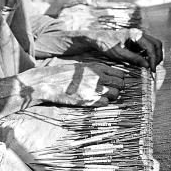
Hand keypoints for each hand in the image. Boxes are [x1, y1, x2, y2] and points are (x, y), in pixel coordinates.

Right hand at [0, 62, 124, 120]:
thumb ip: (96, 71)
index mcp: (97, 67)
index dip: (120, 79)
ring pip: (116, 94)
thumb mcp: (81, 68)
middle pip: (121, 84)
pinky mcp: (89, 100)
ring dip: (113, 96)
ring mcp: (94, 89)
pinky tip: (96, 101)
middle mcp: (98, 77)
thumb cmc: (64, 74)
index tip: (116, 82)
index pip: (121, 73)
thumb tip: (109, 76)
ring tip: (104, 96)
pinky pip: (106, 103)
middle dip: (119, 88)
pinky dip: (104, 103)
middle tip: (112, 90)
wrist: (48, 83)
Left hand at [91, 29, 162, 71]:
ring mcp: (138, 36)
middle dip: (157, 56)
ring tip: (150, 66)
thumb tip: (148, 65)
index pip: (151, 47)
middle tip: (153, 68)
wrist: (98, 38)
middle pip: (156, 44)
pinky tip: (144, 62)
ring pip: (153, 45)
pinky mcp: (136, 40)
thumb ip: (134, 59)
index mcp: (135, 34)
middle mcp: (139, 33)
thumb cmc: (107, 45)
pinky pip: (147, 46)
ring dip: (154, 55)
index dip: (153, 59)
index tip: (152, 69)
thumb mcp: (120, 54)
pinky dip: (149, 54)